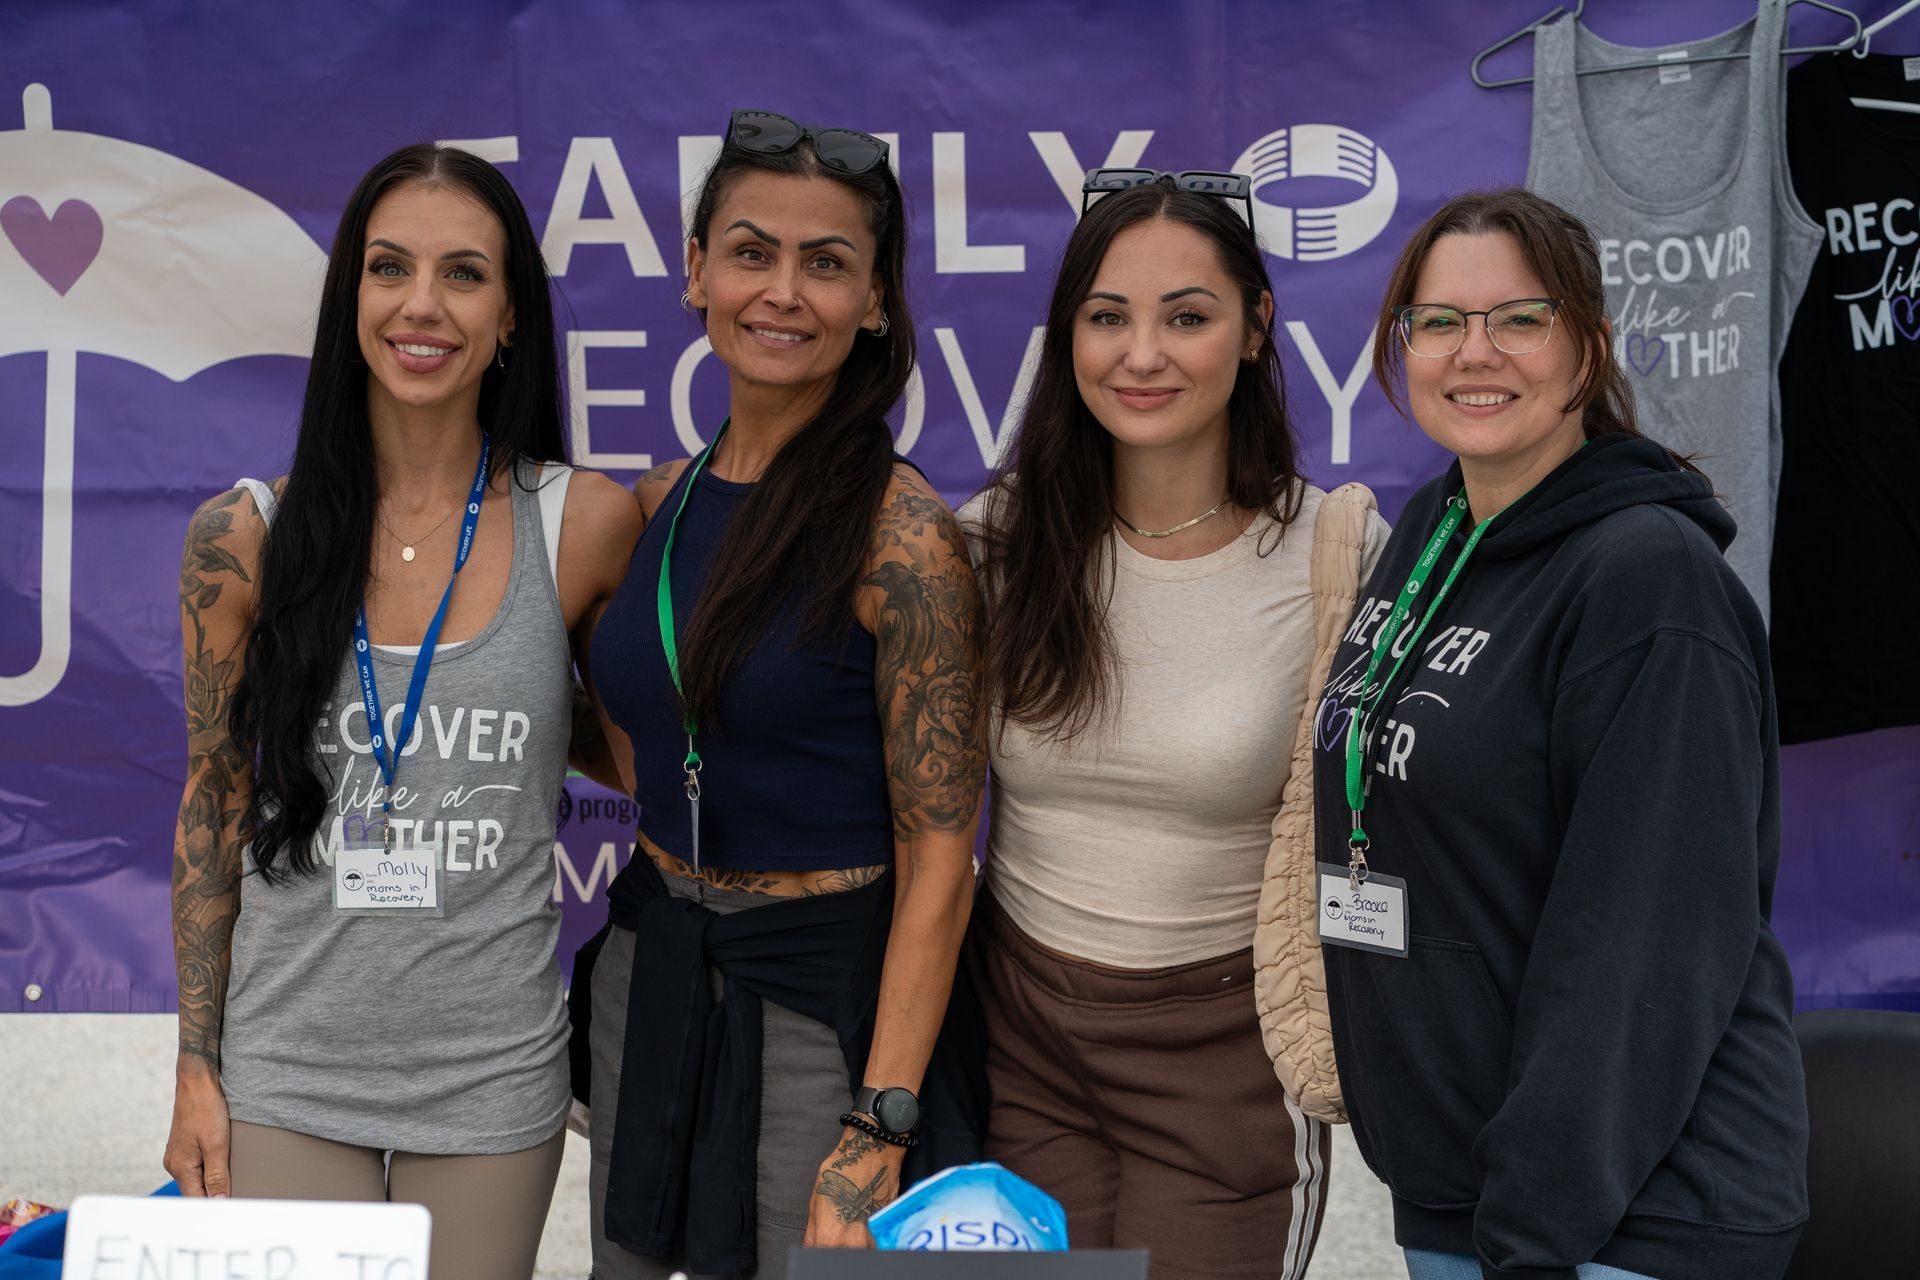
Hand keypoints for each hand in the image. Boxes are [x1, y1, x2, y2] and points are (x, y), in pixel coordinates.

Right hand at [163, 1060, 231, 1196]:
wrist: (198, 1081)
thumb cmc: (205, 1108)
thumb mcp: (216, 1144)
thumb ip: (216, 1176)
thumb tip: (217, 1203)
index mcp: (180, 1168)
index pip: (196, 1200)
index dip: (213, 1208)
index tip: (232, 1212)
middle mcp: (175, 1164)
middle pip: (197, 1192)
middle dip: (216, 1197)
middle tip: (240, 1199)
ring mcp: (180, 1155)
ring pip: (199, 1179)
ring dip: (216, 1182)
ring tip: (236, 1184)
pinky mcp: (187, 1146)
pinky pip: (199, 1165)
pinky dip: (213, 1169)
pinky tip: (227, 1166)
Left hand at [802, 1126, 906, 1248]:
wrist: (873, 1154)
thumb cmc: (844, 1171)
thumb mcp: (816, 1201)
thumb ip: (812, 1233)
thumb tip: (811, 1248)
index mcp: (829, 1238)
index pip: (821, 1259)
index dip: (820, 1252)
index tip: (822, 1246)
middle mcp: (852, 1244)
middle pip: (841, 1258)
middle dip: (837, 1249)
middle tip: (838, 1232)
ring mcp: (872, 1240)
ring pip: (859, 1253)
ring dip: (853, 1245)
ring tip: (852, 1226)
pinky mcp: (886, 1232)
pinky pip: (874, 1245)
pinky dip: (868, 1239)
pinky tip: (864, 1223)